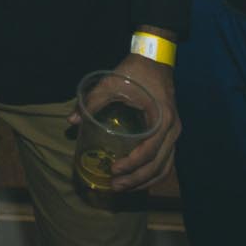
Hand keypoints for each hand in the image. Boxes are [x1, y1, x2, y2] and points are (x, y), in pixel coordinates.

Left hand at [68, 53, 180, 191]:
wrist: (155, 58)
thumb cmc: (135, 71)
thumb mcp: (112, 83)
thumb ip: (93, 100)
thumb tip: (72, 120)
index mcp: (162, 119)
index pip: (149, 152)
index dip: (131, 165)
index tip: (113, 170)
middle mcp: (172, 130)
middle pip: (158, 165)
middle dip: (136, 180)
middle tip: (114, 185)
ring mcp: (174, 133)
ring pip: (164, 167)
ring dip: (144, 181)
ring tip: (123, 187)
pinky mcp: (170, 134)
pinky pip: (165, 160)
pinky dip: (152, 173)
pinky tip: (136, 179)